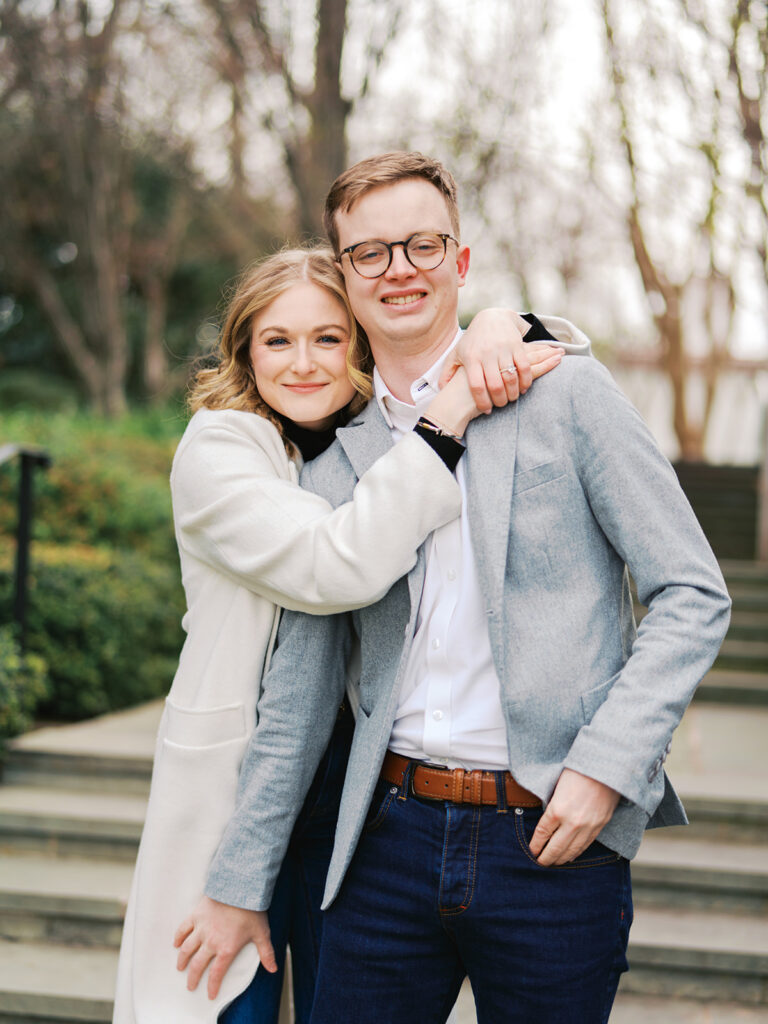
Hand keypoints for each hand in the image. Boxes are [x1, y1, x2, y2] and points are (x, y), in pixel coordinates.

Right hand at [174, 895, 276, 998]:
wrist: (240, 887)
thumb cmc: (252, 910)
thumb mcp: (262, 933)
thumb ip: (266, 953)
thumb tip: (273, 969)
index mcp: (226, 949)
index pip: (216, 974)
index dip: (212, 986)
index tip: (210, 994)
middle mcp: (211, 942)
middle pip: (197, 965)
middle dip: (193, 978)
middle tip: (190, 986)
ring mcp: (201, 928)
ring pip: (187, 949)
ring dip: (182, 960)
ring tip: (180, 967)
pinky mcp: (196, 915)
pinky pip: (183, 929)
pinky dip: (178, 937)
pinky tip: (176, 943)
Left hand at [438, 309, 562, 411]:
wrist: (492, 318)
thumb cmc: (472, 341)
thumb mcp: (457, 353)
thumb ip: (448, 372)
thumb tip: (442, 389)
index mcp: (471, 359)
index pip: (476, 386)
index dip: (482, 401)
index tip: (486, 410)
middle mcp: (487, 354)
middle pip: (495, 385)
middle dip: (500, 400)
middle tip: (501, 404)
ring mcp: (503, 349)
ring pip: (511, 378)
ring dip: (513, 393)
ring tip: (512, 398)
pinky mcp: (517, 346)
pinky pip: (524, 367)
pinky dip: (526, 381)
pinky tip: (523, 388)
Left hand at [528, 769, 619, 866]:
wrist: (605, 767)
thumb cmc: (577, 771)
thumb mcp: (557, 787)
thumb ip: (552, 806)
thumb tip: (547, 823)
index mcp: (557, 810)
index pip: (542, 834)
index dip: (535, 845)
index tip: (531, 851)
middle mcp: (571, 822)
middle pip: (555, 848)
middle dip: (545, 858)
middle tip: (538, 863)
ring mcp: (587, 826)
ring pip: (571, 850)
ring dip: (560, 859)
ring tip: (553, 863)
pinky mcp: (599, 826)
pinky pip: (585, 845)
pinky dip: (576, 853)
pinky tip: (570, 856)